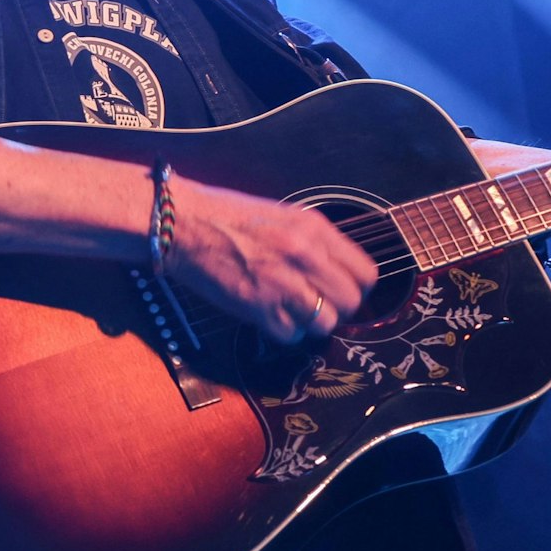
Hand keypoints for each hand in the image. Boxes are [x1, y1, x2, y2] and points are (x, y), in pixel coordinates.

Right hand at [169, 178, 378, 345]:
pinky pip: (291, 335)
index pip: (366, 273)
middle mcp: (305, 255)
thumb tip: (341, 270)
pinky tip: (271, 315)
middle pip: (350, 303)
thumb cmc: (230, 216)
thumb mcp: (285, 214)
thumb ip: (318, 241)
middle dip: (338, 308)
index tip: (343, 290)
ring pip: (325, 324)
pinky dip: (284, 332)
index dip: (357, 288)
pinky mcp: (257, 307)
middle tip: (319, 304)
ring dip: (312, 323)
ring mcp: (282, 283)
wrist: (184, 224)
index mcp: (315, 229)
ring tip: (294, 310)